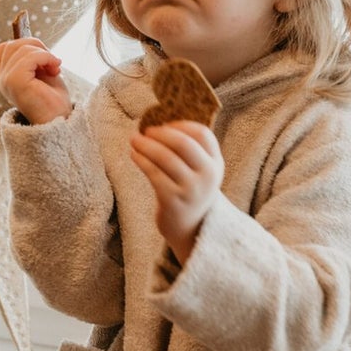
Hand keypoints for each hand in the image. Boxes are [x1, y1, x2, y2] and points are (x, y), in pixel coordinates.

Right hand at [0, 36, 72, 124]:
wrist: (59, 123)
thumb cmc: (53, 100)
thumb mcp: (43, 72)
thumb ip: (34, 57)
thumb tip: (34, 42)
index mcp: (7, 77)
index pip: (4, 49)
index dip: (23, 44)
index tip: (43, 56)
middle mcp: (3, 80)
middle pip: (12, 45)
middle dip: (36, 46)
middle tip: (53, 61)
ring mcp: (7, 81)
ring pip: (21, 49)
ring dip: (44, 54)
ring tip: (55, 69)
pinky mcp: (15, 82)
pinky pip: (29, 57)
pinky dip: (46, 57)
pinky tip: (55, 70)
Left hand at [129, 120, 223, 263]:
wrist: (190, 228)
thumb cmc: (190, 191)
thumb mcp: (199, 170)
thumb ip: (189, 149)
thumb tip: (159, 122)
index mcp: (216, 163)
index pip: (202, 134)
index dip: (181, 125)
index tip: (164, 125)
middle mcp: (207, 176)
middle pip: (182, 143)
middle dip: (160, 133)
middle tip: (145, 131)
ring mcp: (191, 189)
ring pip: (165, 157)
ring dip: (146, 145)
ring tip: (134, 140)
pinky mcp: (173, 200)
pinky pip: (153, 173)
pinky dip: (141, 160)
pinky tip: (134, 155)